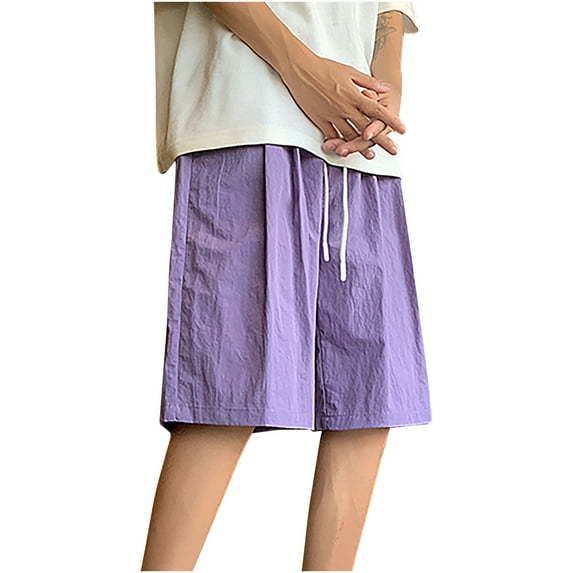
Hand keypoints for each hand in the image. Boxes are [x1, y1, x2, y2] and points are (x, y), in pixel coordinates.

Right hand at [279, 54, 405, 147]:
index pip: (377, 110)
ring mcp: (332, 115)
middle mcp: (345, 107)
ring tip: (371, 155)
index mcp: (354, 95)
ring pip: (349, 135)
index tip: (403, 129)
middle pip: (367, 127)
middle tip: (394, 150)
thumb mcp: (350, 71)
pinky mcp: (320, 120)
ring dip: (361, 147)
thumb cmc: (325, 68)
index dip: (391, 120)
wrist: (301, 69)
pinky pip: (331, 135)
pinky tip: (345, 150)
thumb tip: (382, 89)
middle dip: (382, 140)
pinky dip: (338, 144)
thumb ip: (368, 82)